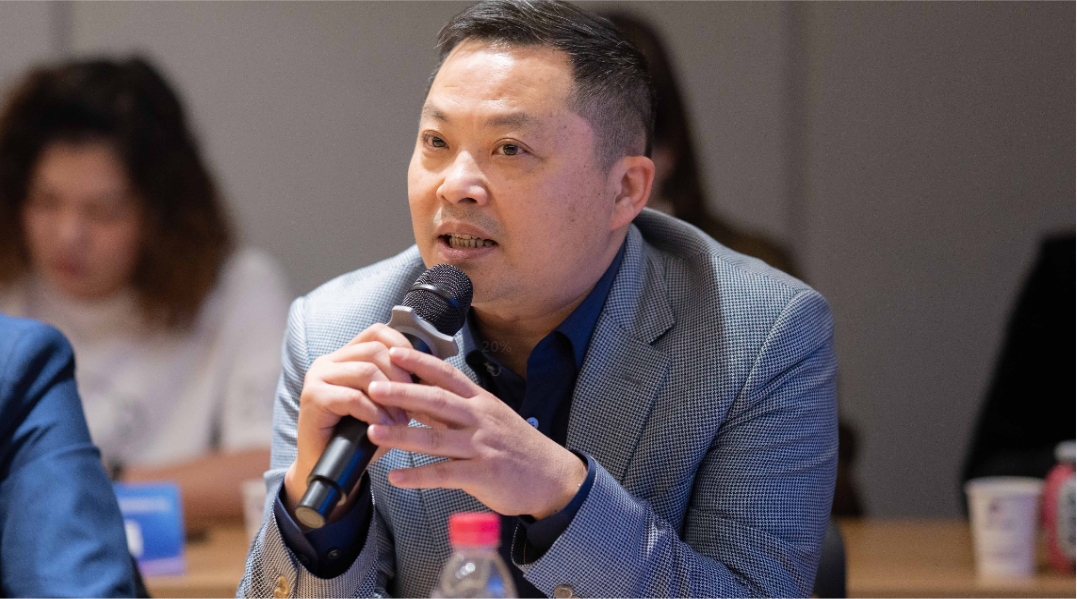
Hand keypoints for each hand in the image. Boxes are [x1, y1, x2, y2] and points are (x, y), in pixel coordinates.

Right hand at [282, 324, 413, 519]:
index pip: (377, 332)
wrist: (330, 467)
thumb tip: (430, 372)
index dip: (402, 345)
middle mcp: (328, 361)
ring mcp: (318, 378)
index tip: (420, 370)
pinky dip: (374, 413)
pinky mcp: (313, 398)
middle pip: (374, 350)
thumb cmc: (359, 434)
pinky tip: (383, 426)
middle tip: (414, 402)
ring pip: (365, 371)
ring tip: (401, 420)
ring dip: (390, 397)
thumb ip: (398, 384)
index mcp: (345, 356)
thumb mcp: (383, 403)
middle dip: (400, 376)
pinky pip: (353, 397)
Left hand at [365, 346, 586, 519]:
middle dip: (403, 392)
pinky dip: (418, 477)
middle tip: (373, 386)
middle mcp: (480, 419)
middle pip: (437, 401)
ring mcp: (482, 446)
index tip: (394, 352)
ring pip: (436, 438)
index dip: (420, 362)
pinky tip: (395, 478)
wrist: (552, 477)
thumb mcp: (491, 419)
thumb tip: (419, 398)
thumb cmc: (518, 448)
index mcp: (481, 402)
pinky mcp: (483, 474)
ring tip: (373, 433)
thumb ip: (456, 411)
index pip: (447, 375)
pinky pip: (444, 474)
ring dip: (401, 436)